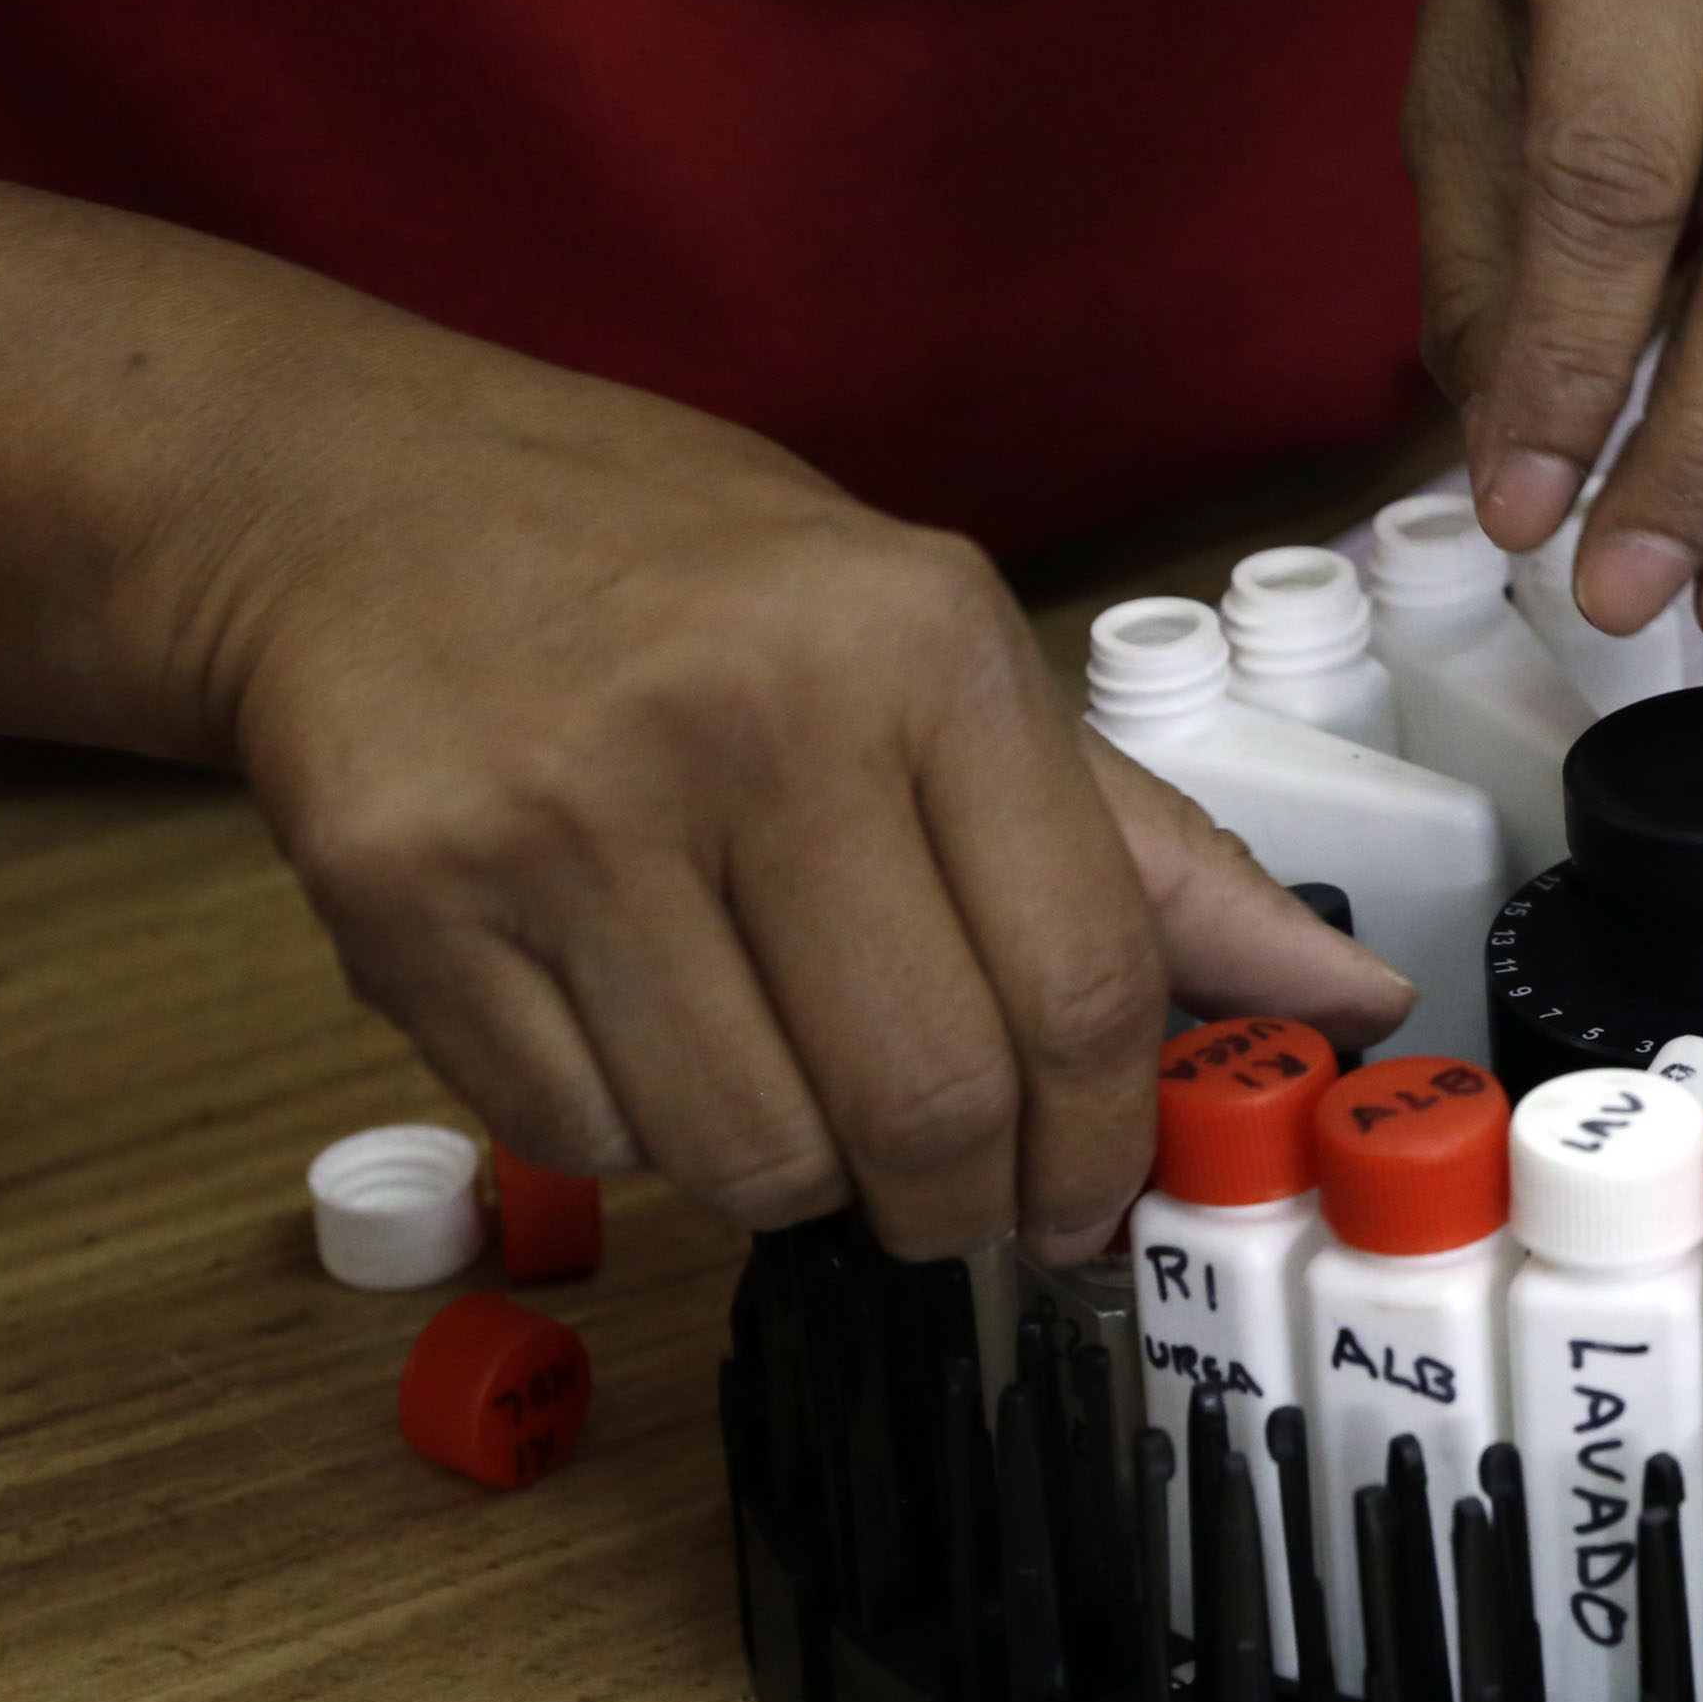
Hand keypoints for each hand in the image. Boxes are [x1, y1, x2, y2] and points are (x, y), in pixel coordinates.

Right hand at [216, 370, 1412, 1255]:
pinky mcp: (404, 899)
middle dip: (957, 1201)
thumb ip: (1138, 850)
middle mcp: (748, 716)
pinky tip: (619, 1008)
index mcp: (920, 642)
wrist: (357, 500)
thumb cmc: (685, 583)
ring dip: (789, 1170)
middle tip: (943, 1187)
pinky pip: (584, 1143)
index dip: (1106, 1141)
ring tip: (767, 1058)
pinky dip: (630, 1132)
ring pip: (752, 1157)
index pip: (1079, 983)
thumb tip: (1345, 998)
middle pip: (926, 1102)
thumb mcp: (934, 653)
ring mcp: (560, 811)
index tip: (1090, 1197)